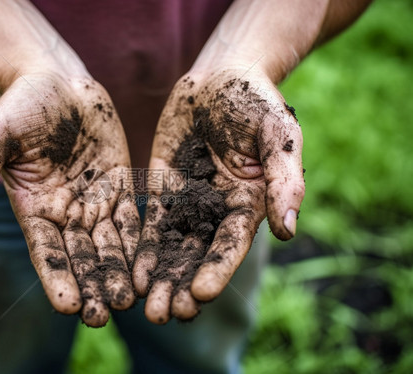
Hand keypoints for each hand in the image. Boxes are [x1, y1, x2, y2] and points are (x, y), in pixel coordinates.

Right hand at [0, 73, 140, 326]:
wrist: (55, 82)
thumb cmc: (19, 107)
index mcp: (34, 208)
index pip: (46, 252)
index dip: (58, 278)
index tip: (70, 306)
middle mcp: (65, 212)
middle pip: (81, 256)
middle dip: (92, 285)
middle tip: (104, 315)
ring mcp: (94, 200)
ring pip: (110, 244)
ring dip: (119, 272)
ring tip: (131, 301)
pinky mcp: (118, 186)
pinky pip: (131, 218)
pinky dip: (139, 243)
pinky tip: (150, 266)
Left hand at [133, 69, 304, 323]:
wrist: (221, 77)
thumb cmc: (256, 101)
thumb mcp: (278, 134)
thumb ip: (285, 179)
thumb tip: (288, 229)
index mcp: (248, 203)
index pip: (231, 244)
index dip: (217, 270)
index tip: (202, 295)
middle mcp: (217, 211)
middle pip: (197, 256)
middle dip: (180, 285)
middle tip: (162, 314)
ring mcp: (188, 202)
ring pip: (171, 247)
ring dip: (159, 277)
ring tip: (143, 307)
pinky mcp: (163, 190)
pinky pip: (149, 223)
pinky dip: (141, 249)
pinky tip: (130, 273)